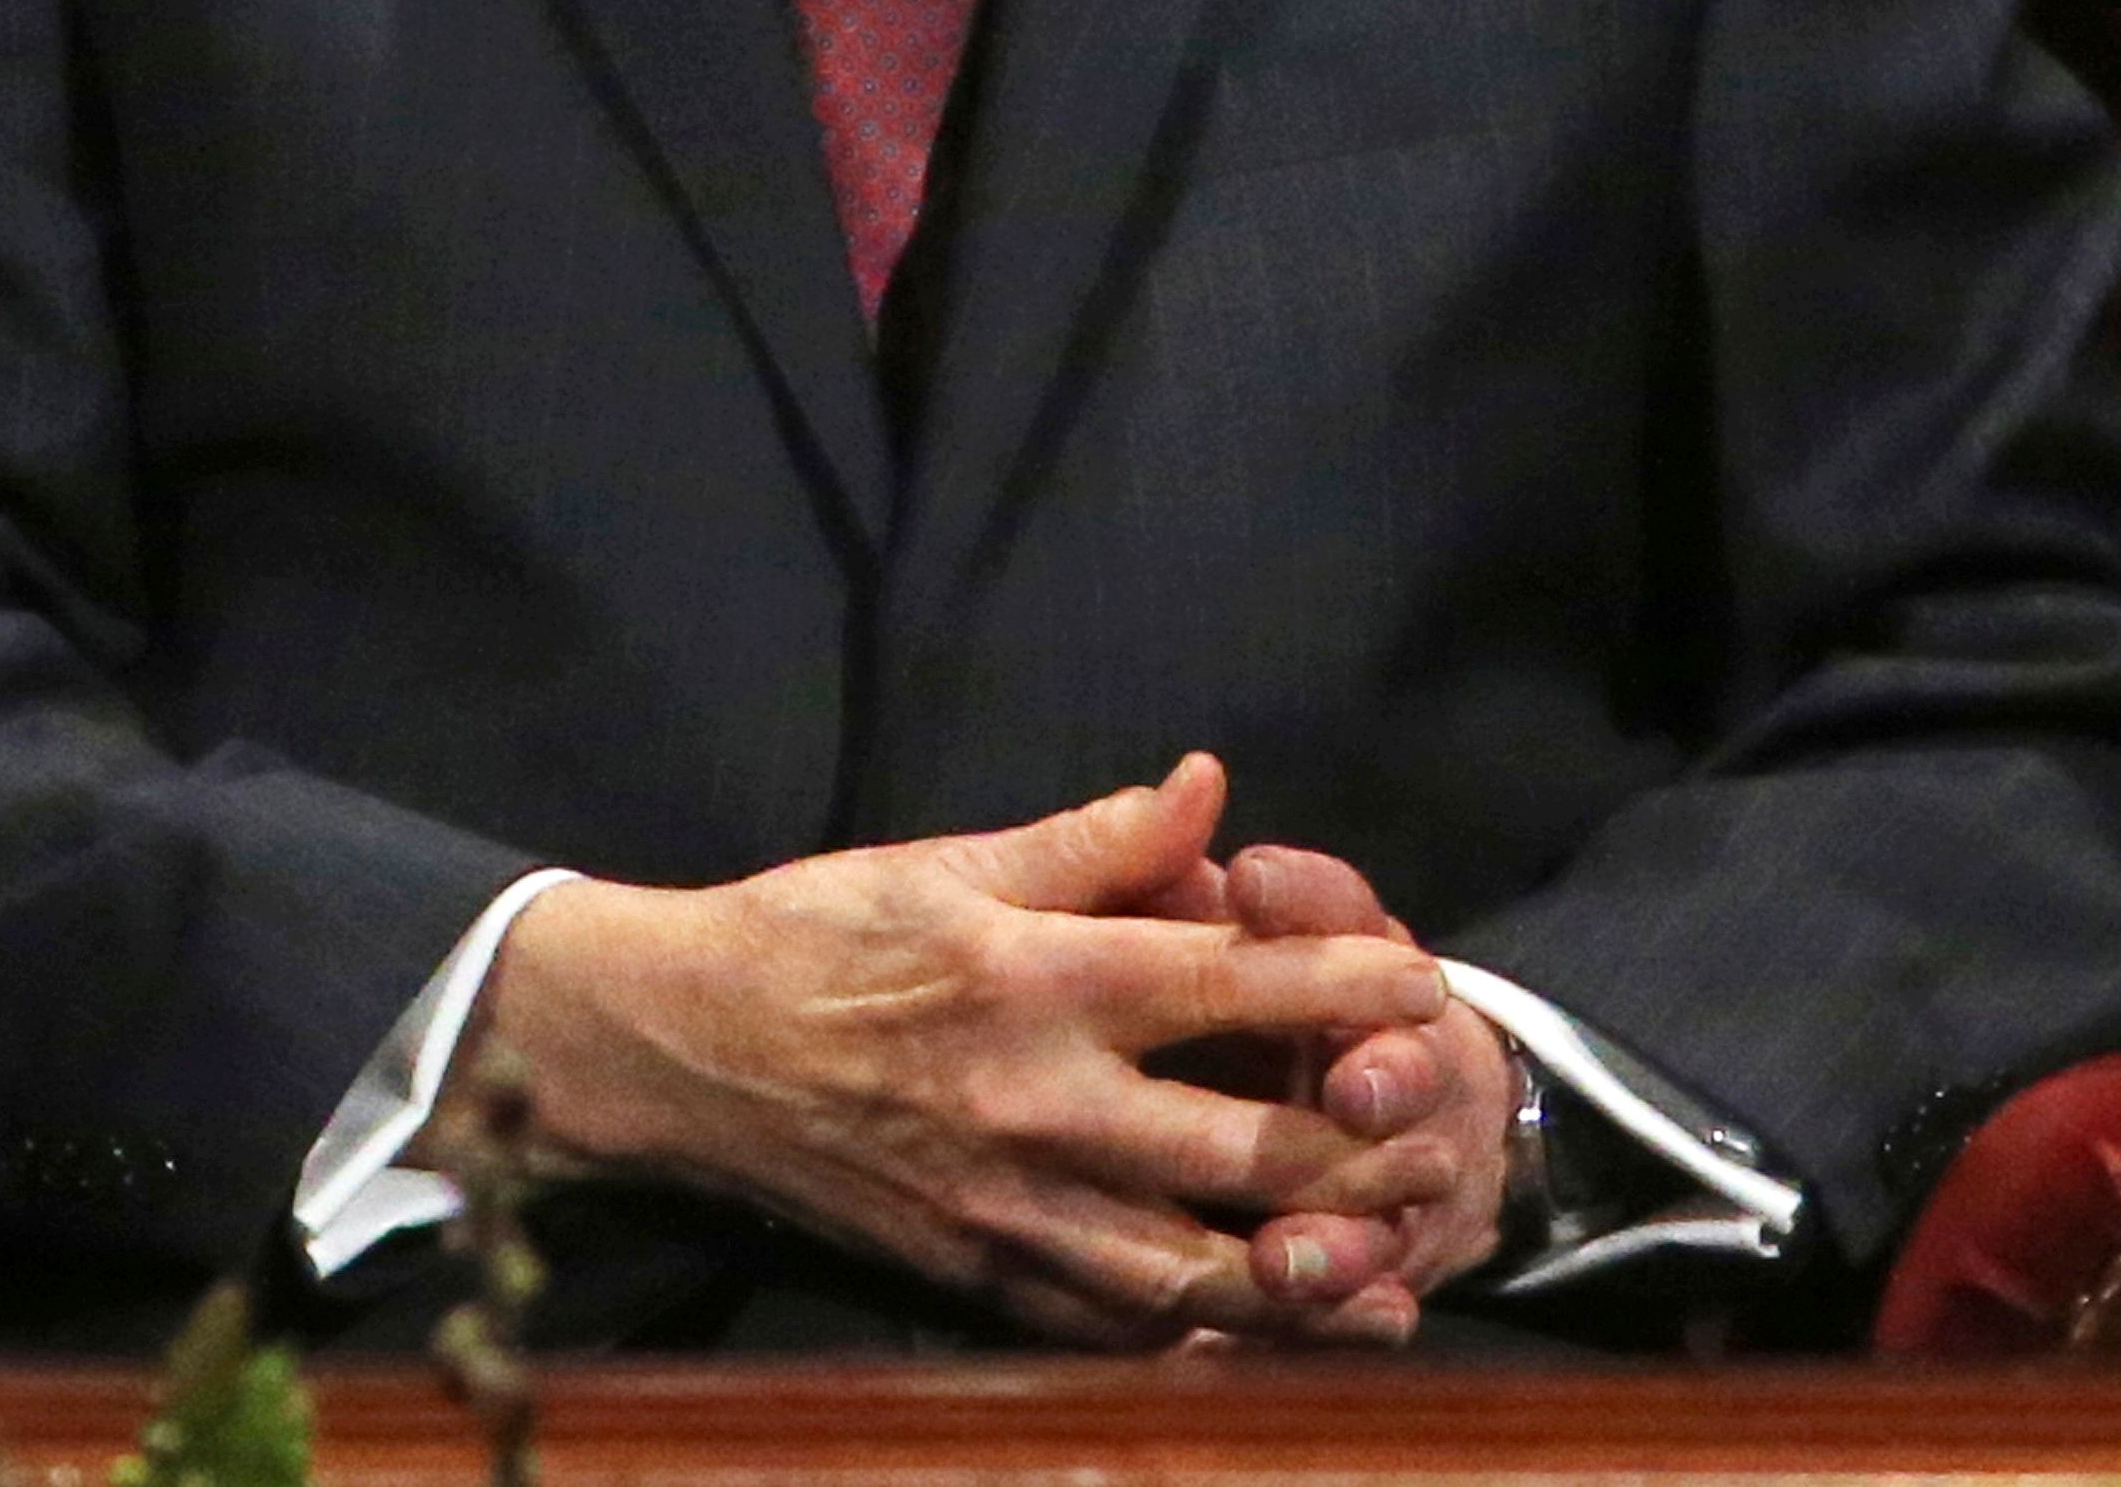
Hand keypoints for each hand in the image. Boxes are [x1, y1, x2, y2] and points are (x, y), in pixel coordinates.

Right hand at [471, 752, 1467, 1346]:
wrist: (675, 1051)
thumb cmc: (813, 936)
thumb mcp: (947, 862)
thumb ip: (1093, 842)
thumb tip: (1211, 788)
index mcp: (1035, 979)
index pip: (1227, 979)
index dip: (1342, 980)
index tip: (1423, 980)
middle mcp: (1036, 1104)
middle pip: (1244, 1148)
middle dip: (1362, 1149)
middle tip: (1445, 1136)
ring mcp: (1007, 1209)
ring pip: (1194, 1270)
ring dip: (1305, 1274)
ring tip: (1390, 1267)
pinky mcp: (976, 1278)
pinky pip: (1111, 1326)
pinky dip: (1196, 1332)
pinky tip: (1263, 1328)